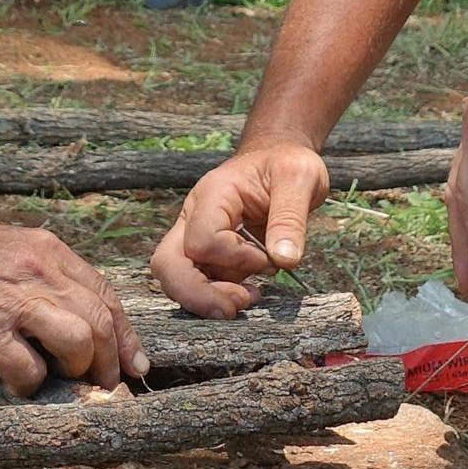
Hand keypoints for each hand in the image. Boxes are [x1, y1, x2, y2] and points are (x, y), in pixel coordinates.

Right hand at [0, 207, 148, 393]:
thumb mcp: (9, 249)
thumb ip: (41, 278)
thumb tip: (70, 323)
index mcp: (48, 251)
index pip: (106, 295)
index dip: (126, 336)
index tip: (135, 365)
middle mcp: (38, 271)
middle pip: (101, 320)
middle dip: (111, 362)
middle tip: (104, 385)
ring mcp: (12, 299)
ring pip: (79, 341)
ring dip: (78, 370)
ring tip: (61, 380)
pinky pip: (26, 368)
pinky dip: (29, 385)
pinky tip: (16, 382)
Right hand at [150, 141, 332, 317]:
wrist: (279, 159)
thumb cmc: (287, 164)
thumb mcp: (300, 178)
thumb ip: (291, 218)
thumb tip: (284, 261)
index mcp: (212, 194)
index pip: (202, 239)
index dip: (234, 259)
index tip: (268, 259)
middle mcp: (194, 216)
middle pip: (167, 263)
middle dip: (196, 294)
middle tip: (233, 309)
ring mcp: (196, 236)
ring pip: (177, 279)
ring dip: (209, 298)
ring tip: (250, 297)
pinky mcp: (207, 254)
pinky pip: (198, 283)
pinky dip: (218, 296)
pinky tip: (249, 293)